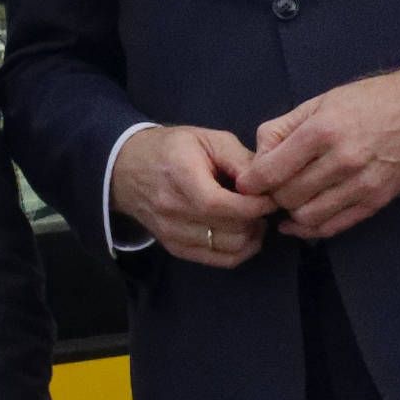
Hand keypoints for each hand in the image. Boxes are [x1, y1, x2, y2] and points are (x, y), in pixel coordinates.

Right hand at [103, 121, 274, 269]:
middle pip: (231, 230)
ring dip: (251, 236)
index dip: (255, 206)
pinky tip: (244, 233)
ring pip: (229, 249)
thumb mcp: (209, 139)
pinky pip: (219, 260)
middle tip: (266, 205)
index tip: (272, 197)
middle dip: (258, 219)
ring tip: (255, 218)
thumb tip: (268, 185)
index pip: (224, 206)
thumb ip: (240, 160)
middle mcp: (174, 211)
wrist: (127, 170)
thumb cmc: (172, 148)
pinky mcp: (176, 249)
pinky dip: (239, 250)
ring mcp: (173, 234)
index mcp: (182, 177)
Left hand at [234, 70, 399, 242]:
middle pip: (287, 196)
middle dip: (273, 196)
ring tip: (291, 199)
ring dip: (292, 213)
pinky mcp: (377, 201)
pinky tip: (301, 220)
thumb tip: (256, 160)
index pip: (271, 171)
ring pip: (308, 217)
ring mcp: (362, 184)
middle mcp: (343, 160)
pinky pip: (334, 227)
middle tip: (273, 188)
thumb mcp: (320, 102)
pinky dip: (312, 229)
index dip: (251, 182)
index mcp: (323, 130)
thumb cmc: (369, 101)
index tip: (247, 183)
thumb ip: (282, 128)